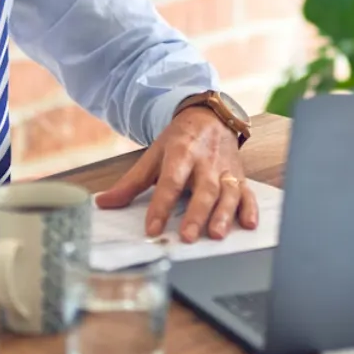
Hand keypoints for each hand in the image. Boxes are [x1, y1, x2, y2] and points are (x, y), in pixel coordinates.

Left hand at [94, 106, 255, 241]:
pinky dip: (250, 208)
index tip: (152, 229)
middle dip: (196, 214)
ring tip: (216, 234)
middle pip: (203, 189)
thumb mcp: (154, 155)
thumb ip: (131, 183)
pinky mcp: (240, 176)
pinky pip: (248, 193)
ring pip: (228, 192)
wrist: (211, 116)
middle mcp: (206, 161)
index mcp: (181, 153)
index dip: (161, 206)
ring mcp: (225, 169)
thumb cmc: (180, 140)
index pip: (170, 182)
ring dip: (224, 214)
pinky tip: (248, 224)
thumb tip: (103, 203)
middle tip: (187, 236)